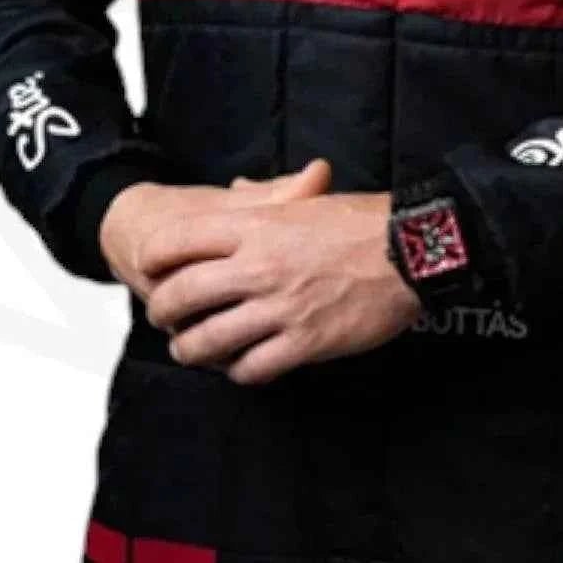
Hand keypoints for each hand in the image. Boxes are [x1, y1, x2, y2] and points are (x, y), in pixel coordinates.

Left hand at [137, 164, 424, 386]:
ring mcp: (280, 307)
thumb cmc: (363, 221)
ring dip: (190, 350)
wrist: (412, 249)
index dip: (153, 259)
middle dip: (162, 312)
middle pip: (181, 296)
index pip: (177, 242)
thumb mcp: (306, 199)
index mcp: (255, 227)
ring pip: (208, 340)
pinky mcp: (304, 342)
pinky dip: (238, 371)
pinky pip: (252, 368)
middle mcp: (258, 267)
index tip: (150, 269)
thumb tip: (238, 191)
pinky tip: (241, 366)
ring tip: (190, 351)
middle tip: (163, 318)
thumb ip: (264, 200)